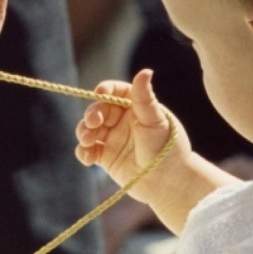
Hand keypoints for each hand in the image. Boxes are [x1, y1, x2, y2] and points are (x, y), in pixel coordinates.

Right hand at [75, 69, 175, 201]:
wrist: (169, 183)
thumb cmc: (168, 148)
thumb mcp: (156, 120)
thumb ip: (145, 97)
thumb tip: (146, 71)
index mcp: (134, 106)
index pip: (114, 91)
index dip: (105, 90)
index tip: (100, 93)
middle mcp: (121, 120)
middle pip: (97, 110)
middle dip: (91, 114)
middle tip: (93, 123)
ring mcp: (112, 138)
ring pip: (88, 129)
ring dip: (83, 132)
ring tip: (88, 140)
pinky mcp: (105, 157)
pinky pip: (87, 150)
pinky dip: (83, 152)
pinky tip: (88, 157)